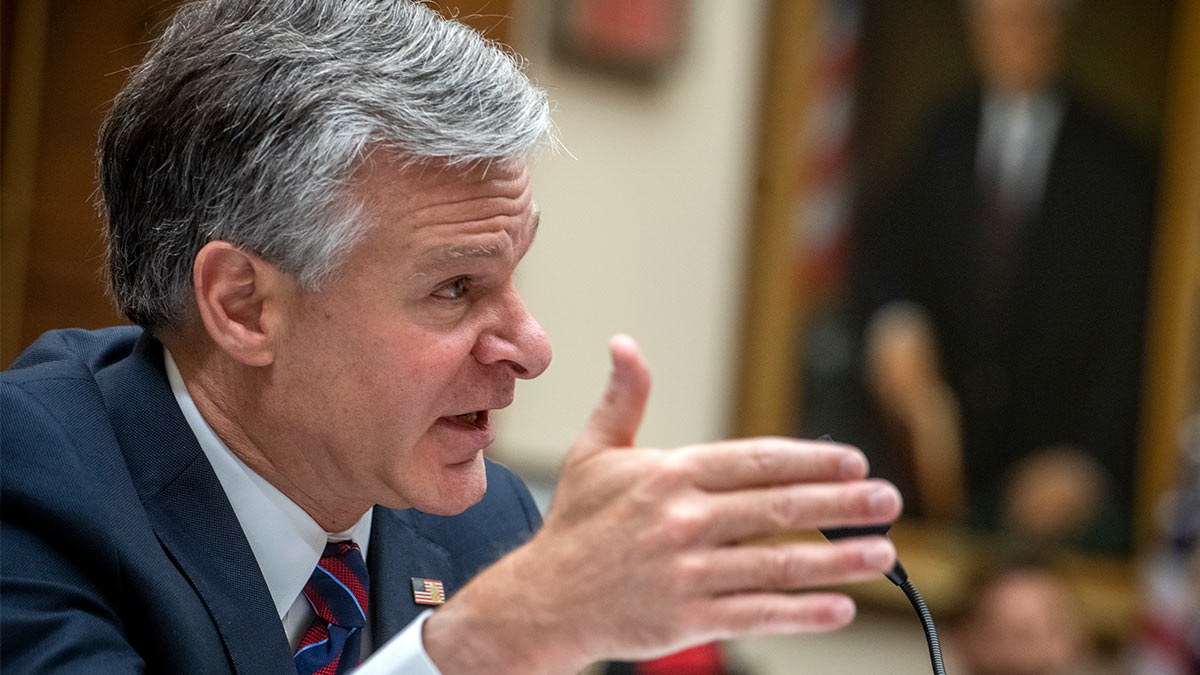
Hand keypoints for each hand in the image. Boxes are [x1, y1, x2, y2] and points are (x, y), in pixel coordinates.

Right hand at [424, 335, 902, 673]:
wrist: (542, 601)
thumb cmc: (574, 526)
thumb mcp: (594, 453)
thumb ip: (622, 399)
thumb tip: (625, 344)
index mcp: (668, 475)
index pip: (755, 460)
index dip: (811, 460)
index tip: (854, 461)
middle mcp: (683, 520)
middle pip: (779, 508)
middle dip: (842, 503)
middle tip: (888, 501)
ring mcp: (688, 571)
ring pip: (779, 563)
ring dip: (838, 559)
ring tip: (883, 554)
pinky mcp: (689, 617)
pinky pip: (758, 613)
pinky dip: (803, 612)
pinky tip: (841, 607)